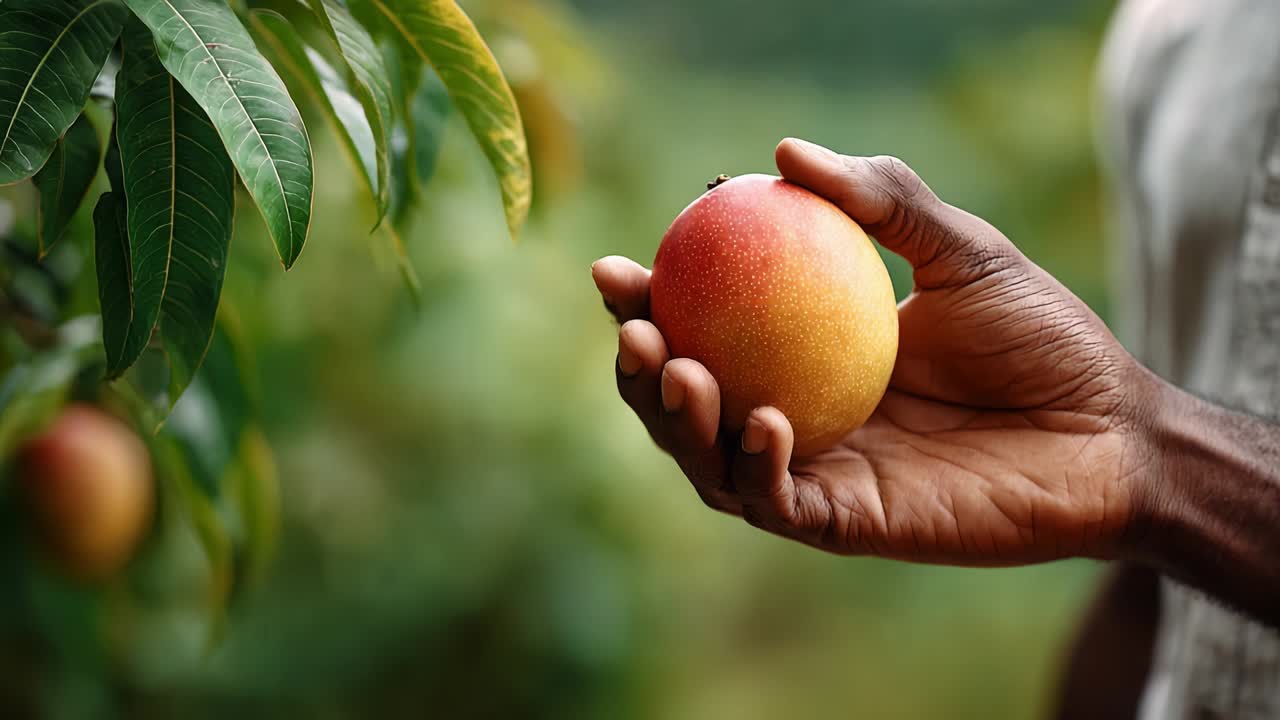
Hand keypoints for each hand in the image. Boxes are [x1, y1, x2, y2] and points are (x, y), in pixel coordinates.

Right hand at [593, 138, 1157, 564]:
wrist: (1111, 430)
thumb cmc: (1041, 338)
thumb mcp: (960, 248)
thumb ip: (881, 199)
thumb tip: (782, 151)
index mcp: (806, 353)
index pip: (706, 330)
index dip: (650, 305)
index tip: (621, 269)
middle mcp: (797, 414)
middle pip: (687, 404)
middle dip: (641, 372)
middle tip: (636, 330)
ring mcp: (818, 472)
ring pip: (711, 463)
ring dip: (680, 422)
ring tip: (678, 370)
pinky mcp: (848, 522)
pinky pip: (779, 501)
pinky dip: (758, 466)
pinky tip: (768, 420)